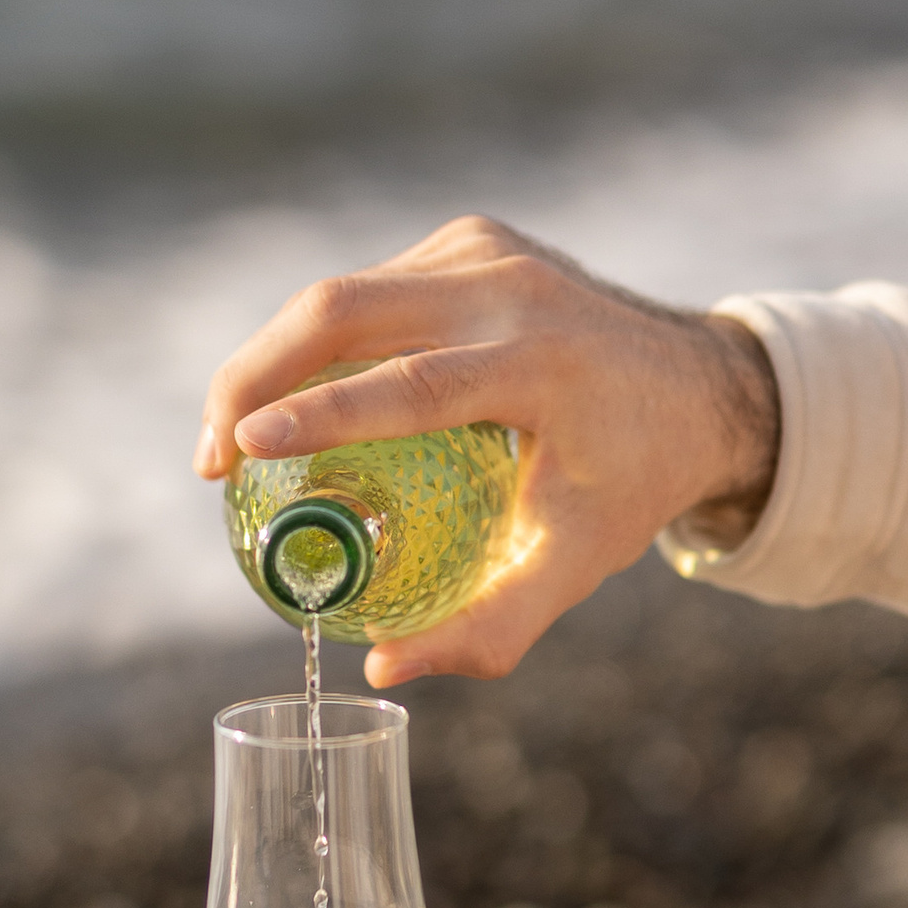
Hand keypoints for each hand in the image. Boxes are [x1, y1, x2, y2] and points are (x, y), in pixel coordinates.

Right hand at [195, 215, 780, 683]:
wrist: (697, 384)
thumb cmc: (630, 483)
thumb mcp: (577, 564)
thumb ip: (490, 627)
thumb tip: (382, 668)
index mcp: (544, 363)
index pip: (413, 381)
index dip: (322, 413)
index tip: (241, 448)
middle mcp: (512, 289)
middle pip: (344, 308)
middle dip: (252, 376)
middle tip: (210, 460)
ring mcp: (486, 250)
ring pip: (343, 294)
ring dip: (274, 360)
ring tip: (237, 442)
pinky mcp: (470, 239)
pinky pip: (372, 288)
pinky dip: (322, 342)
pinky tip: (305, 397)